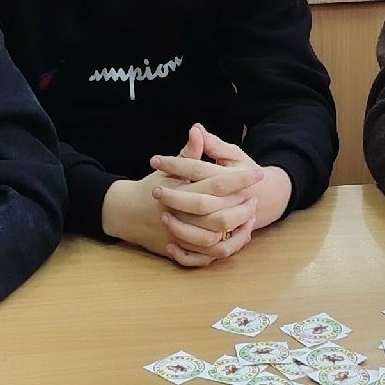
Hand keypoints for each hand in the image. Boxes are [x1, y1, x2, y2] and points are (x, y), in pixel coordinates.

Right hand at [103, 128, 289, 267]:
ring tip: (249, 217)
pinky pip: (207, 255)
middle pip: (220, 216)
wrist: (126, 213)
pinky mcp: (181, 249)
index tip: (258, 174)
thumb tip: (198, 130)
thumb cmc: (151, 186)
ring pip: (215, 239)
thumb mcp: (168, 168)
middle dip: (242, 208)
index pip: (217, 184)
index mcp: (182, 191)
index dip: (240, 180)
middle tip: (255, 199)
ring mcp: (180, 235)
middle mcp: (181, 215)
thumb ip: (188, 153)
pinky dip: (224, 247)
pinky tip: (236, 235)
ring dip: (236, 229)